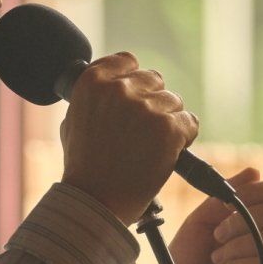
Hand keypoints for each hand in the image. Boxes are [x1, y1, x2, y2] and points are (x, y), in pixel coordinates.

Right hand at [58, 52, 198, 224]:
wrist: (97, 202)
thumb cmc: (84, 168)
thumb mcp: (73, 122)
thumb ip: (94, 98)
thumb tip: (113, 86)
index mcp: (93, 82)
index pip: (127, 61)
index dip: (133, 82)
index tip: (133, 99)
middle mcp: (119, 89)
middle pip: (154, 80)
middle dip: (152, 102)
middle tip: (142, 132)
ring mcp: (146, 108)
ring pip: (174, 102)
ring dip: (168, 122)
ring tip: (150, 148)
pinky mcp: (169, 128)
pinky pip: (189, 122)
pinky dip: (183, 138)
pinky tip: (166, 154)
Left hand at [152, 168, 262, 263]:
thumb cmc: (187, 262)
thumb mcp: (201, 221)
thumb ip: (225, 196)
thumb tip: (255, 171)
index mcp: (258, 221)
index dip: (258, 191)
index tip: (229, 203)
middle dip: (241, 220)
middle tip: (217, 236)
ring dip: (235, 247)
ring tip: (217, 260)